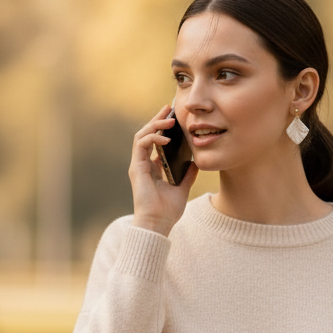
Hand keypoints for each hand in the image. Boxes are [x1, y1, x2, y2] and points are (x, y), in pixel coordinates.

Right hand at [127, 104, 197, 235]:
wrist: (157, 224)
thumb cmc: (167, 211)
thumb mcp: (182, 189)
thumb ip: (187, 175)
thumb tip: (196, 163)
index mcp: (153, 168)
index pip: (155, 142)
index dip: (163, 129)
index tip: (173, 118)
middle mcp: (143, 164)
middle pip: (147, 135)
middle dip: (157, 120)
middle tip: (169, 109)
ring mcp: (138, 165)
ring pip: (142, 136)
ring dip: (154, 125)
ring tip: (168, 118)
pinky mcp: (136, 168)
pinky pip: (141, 145)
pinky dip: (153, 138)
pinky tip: (166, 138)